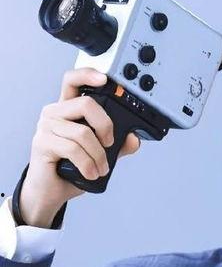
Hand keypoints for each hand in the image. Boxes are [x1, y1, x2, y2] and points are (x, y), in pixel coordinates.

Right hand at [19, 68, 140, 226]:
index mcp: (68, 109)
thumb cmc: (72, 169)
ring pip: (83, 132)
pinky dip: (88, 164)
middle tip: (109, 144)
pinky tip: (91, 173)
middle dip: (106, 126)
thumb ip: (118, 144)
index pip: (73, 80)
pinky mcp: (42, 143)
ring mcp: (46, 127)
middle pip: (86, 104)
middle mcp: (55, 113)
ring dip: (98, 155)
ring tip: (101, 168)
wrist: (51, 192)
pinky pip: (73, 149)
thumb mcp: (100, 155)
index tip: (105, 80)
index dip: (88, 75)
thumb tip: (134, 138)